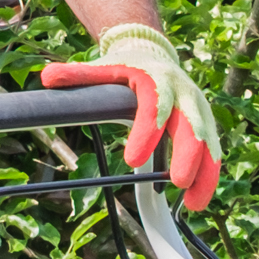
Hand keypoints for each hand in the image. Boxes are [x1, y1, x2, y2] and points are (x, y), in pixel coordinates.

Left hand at [41, 23, 221, 212]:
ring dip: (205, 174)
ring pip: (208, 143)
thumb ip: (78, 76)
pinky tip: (197, 199)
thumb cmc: (126, 67)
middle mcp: (184, 94)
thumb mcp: (105, 67)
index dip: (146, 131)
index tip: (132, 160)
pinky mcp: (205, 124)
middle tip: (177, 183)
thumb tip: (47, 78)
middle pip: (191, 126)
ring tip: (194, 203)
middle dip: (187, 156)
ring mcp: (198, 110)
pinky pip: (212, 152)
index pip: (155, 105)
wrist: (154, 55)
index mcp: (157, 79)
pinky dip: (208, 176)